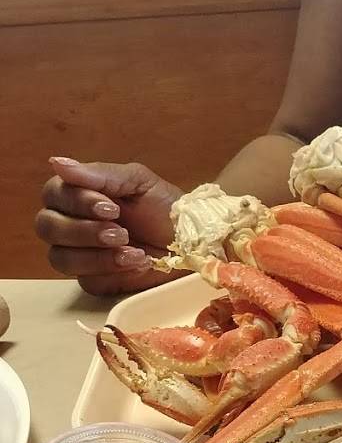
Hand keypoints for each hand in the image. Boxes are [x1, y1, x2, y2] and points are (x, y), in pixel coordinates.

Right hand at [36, 158, 182, 296]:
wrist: (193, 242)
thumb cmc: (165, 208)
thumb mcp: (138, 182)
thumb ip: (100, 174)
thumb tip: (56, 162)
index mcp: (77, 195)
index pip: (52, 194)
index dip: (77, 202)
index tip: (111, 207)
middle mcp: (70, 224)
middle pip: (47, 227)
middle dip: (84, 231)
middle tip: (121, 232)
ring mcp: (79, 255)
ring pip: (61, 258)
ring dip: (97, 256)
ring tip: (134, 251)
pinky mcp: (94, 280)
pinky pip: (87, 280)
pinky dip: (112, 272)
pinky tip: (137, 263)